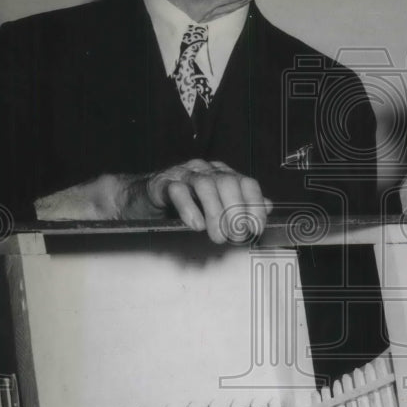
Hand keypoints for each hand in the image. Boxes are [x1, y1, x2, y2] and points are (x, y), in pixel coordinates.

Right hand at [35, 160, 272, 244]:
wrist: (138, 200)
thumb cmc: (178, 204)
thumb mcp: (214, 207)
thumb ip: (240, 205)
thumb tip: (268, 207)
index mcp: (221, 174)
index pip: (247, 182)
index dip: (255, 205)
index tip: (255, 229)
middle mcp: (205, 170)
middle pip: (228, 183)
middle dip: (236, 212)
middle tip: (235, 237)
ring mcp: (183, 173)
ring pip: (206, 185)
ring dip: (216, 214)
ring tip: (216, 236)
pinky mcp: (162, 183)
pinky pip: (178, 190)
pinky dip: (190, 209)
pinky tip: (194, 226)